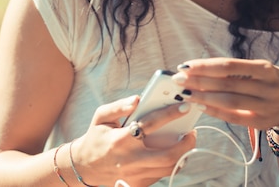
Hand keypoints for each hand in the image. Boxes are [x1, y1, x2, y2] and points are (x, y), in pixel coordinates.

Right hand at [69, 96, 196, 186]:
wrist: (85, 166)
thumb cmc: (96, 137)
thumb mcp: (101, 117)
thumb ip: (119, 106)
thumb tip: (138, 99)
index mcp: (121, 140)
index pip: (151, 124)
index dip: (171, 114)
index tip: (185, 106)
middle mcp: (130, 160)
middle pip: (168, 156)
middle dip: (186, 144)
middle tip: (192, 132)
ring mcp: (135, 176)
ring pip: (168, 168)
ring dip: (182, 155)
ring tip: (186, 142)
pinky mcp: (138, 185)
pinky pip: (161, 175)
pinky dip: (171, 164)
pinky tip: (173, 152)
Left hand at [172, 58, 278, 129]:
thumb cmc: (269, 81)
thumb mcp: (259, 69)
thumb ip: (234, 70)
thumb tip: (198, 69)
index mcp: (265, 69)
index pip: (229, 66)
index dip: (205, 66)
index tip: (185, 66)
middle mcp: (267, 87)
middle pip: (227, 84)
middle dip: (199, 81)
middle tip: (178, 79)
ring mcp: (266, 106)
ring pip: (229, 101)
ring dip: (203, 97)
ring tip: (185, 94)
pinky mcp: (261, 122)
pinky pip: (234, 117)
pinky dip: (215, 112)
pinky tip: (200, 107)